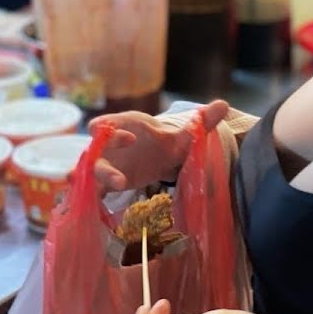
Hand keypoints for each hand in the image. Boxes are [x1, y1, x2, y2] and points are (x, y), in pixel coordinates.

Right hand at [90, 100, 228, 191]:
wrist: (159, 157)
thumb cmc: (167, 142)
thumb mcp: (185, 135)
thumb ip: (202, 122)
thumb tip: (223, 104)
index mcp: (127, 125)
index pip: (110, 122)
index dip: (109, 127)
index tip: (123, 136)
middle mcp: (110, 144)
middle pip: (96, 149)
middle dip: (100, 162)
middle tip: (119, 181)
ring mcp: (105, 163)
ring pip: (90, 171)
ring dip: (91, 181)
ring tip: (98, 194)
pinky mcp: (105, 183)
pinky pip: (92, 189)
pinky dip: (89, 197)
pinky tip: (88, 210)